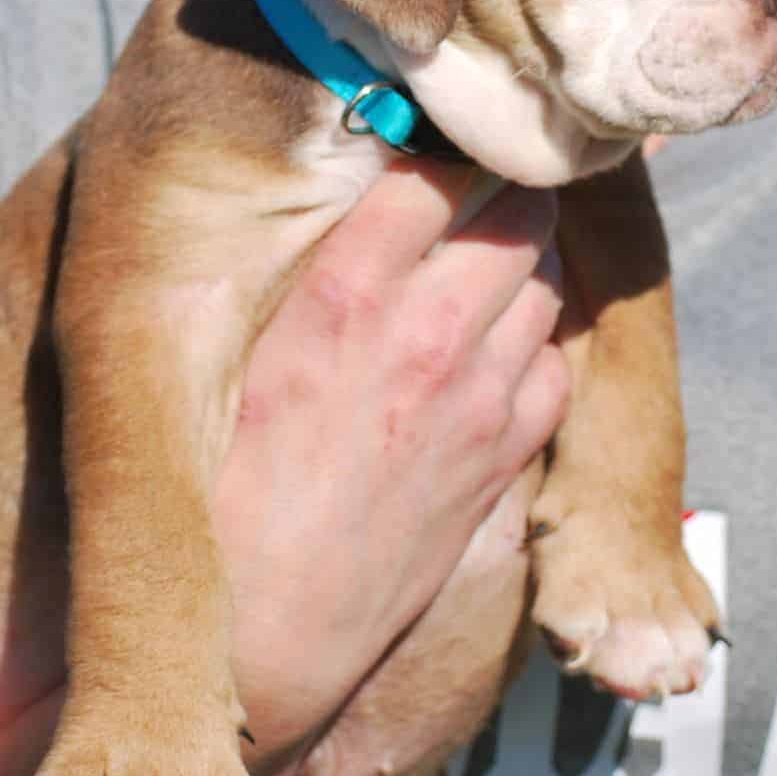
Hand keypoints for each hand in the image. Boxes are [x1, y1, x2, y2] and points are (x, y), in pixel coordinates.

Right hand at [213, 159, 570, 775]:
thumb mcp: (231, 354)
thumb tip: (339, 186)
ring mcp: (480, 400)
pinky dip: (538, 343)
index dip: (433, 144)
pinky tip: (496, 348)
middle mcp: (428, 335)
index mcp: (344, 297)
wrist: (262, 636)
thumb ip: (299, 267)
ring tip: (479, 263)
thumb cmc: (218, 488)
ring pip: (546, 280)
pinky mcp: (503, 459)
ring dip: (522, 261)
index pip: (431, 165)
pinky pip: (558, 365)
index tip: (421, 139)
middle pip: (517, 209)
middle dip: (498, 187)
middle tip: (468, 187)